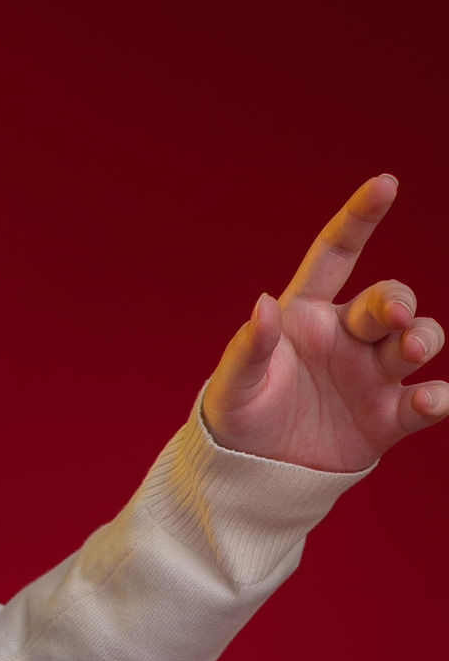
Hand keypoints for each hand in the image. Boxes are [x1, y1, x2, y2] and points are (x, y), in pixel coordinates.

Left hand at [201, 176, 447, 470]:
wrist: (250, 477)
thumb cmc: (238, 418)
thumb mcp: (232, 386)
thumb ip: (249, 347)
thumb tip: (263, 304)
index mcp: (307, 314)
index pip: (337, 254)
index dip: (360, 217)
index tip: (386, 183)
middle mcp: (348, 337)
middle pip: (388, 299)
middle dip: (397, 300)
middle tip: (393, 313)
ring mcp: (372, 375)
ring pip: (417, 339)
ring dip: (423, 337)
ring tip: (412, 350)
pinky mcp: (387, 419)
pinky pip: (424, 402)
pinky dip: (436, 399)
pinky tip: (431, 401)